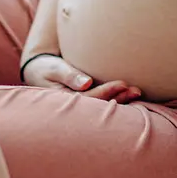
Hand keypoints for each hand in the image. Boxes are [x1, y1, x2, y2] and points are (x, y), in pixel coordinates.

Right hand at [20, 53, 142, 102]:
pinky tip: (131, 96)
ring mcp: (81, 108)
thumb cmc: (46, 68)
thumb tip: (86, 83)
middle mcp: (74, 109)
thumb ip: (68, 74)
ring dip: (121, 100)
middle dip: (119, 99)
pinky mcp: (86, 103)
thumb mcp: (53, 69)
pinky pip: (103, 104)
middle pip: (99, 106)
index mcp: (64, 101)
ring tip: (137, 92)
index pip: (89, 99)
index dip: (106, 92)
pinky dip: (117, 99)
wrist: (40, 73)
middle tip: (136, 90)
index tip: (121, 84)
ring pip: (103, 107)